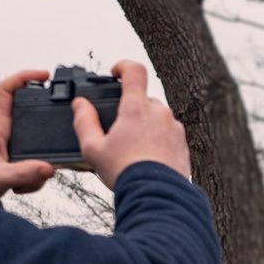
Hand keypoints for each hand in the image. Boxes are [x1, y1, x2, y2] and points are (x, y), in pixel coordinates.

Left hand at [0, 68, 57, 204]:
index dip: (23, 77)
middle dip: (44, 118)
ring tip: (30, 179)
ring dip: (40, 161)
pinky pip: (35, 158)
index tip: (43, 76)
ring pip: (36, 139)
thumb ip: (22, 173)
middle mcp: (3, 130)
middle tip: (59, 123)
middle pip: (28, 110)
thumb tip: (47, 168)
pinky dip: (35, 174)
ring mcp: (10, 143)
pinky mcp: (14, 156)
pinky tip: (23, 185)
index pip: (5, 91)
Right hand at [76, 59, 193, 184]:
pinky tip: (147, 159)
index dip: (123, 66)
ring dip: (146, 126)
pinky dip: (158, 140)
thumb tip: (80, 104)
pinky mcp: (183, 143)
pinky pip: (168, 134)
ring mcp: (174, 128)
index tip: (116, 74)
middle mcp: (160, 113)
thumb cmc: (125, 173)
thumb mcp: (93, 149)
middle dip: (131, 110)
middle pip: (144, 99)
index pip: (134, 70)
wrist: (157, 197)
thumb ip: (84, 122)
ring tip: (133, 150)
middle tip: (119, 132)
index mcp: (137, 108)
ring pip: (157, 117)